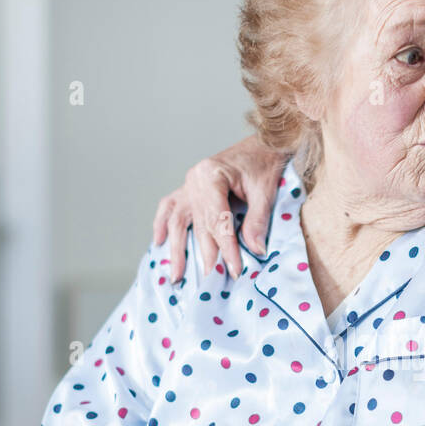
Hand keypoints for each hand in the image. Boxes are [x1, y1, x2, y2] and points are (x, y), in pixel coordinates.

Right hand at [151, 135, 288, 282]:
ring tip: (176, 276)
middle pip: (199, 225)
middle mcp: (194, 180)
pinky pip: (170, 207)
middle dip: (205, 256)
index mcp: (211, 175)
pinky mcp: (189, 188)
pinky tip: (159, 242)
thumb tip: (255, 250)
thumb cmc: (264, 163)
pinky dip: (163, 225)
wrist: (263, 142)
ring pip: (178, 221)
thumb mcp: (265, 192)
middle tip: (209, 283)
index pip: (218, 221)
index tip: (233, 270)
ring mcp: (189, 184)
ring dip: (177, 250)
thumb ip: (257, 221)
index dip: (227, 248)